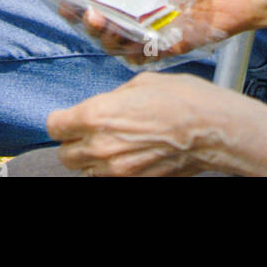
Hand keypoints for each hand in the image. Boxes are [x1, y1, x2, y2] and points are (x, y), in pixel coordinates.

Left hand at [48, 71, 266, 176]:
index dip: (61, 120)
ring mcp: (117, 171)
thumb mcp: (140, 83)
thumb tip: (104, 107)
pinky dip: (112, 170)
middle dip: (73, 142)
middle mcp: (100, 147)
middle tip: (89, 131)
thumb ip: (113, 99)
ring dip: (91, 159)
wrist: (211, 129)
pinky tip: (128, 155)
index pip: (55, 127)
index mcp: (97, 115)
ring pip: (85, 171)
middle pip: (65, 155)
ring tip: (112, 143)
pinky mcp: (134, 184)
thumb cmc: (181, 99)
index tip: (68, 117)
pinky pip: (109, 180)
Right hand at [68, 0, 262, 63]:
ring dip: (107, 37)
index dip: (79, 1)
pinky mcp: (169, 46)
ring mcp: (152, 30)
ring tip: (105, 25)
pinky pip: (144, 56)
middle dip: (89, 22)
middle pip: (103, 24)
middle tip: (88, 14)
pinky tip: (130, 41)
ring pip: (119, 42)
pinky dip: (134, 52)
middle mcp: (138, 11)